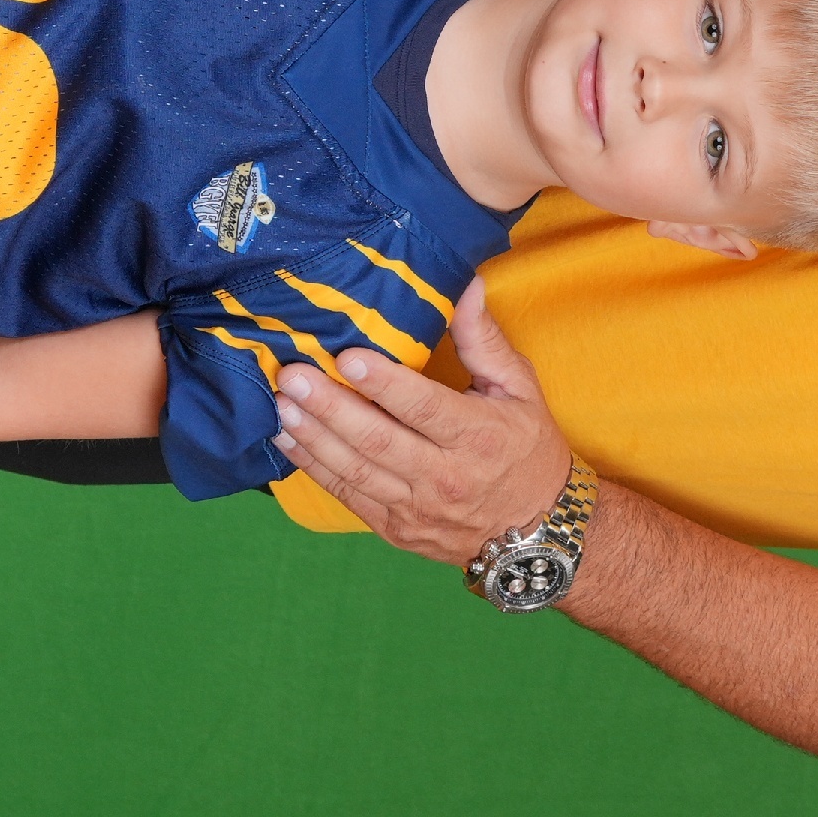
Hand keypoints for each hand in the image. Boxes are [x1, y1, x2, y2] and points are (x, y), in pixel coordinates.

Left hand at [270, 280, 574, 563]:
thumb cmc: (528, 450)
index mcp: (479, 437)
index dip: (384, 383)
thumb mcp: (520, 390)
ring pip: (355, 470)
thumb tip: (465, 284)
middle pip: (378, 440)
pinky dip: (313, 466)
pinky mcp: (395, 528)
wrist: (536, 533)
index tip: (347, 357)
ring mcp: (416, 508)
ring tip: (281, 403)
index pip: (424, 408)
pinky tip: (289, 438)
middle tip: (293, 376)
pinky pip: (347, 495)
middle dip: (330, 406)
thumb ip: (484, 339)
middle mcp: (445, 477)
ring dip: (313, 435)